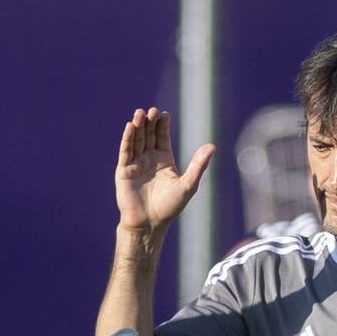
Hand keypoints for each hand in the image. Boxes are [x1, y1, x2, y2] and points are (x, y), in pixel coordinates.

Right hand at [115, 107, 214, 232]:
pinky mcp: (124, 171)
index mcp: (164, 160)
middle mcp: (149, 159)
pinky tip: (130, 127)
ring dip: (138, 127)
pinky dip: (127, 139)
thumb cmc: (169, 207)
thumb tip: (212, 146)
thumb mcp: (188, 185)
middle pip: (148, 135)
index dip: (162, 125)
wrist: (149, 224)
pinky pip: (125, 152)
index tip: (164, 114)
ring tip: (140, 113)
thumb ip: (198, 165)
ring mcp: (135, 164)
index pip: (162, 137)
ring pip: (136, 140)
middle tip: (152, 111)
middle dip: (150, 122)